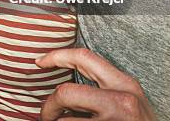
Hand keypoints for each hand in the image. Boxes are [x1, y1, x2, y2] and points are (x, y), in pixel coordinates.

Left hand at [36, 48, 155, 120]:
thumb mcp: (129, 101)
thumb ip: (105, 88)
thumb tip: (67, 87)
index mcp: (125, 84)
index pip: (84, 57)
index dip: (57, 56)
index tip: (40, 61)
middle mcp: (121, 101)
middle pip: (66, 93)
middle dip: (49, 106)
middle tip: (47, 115)